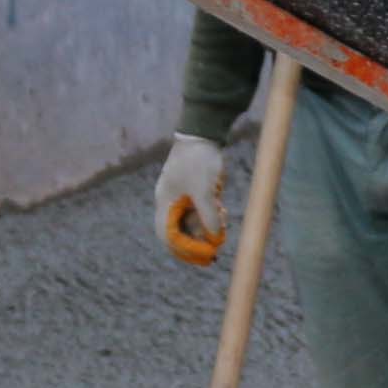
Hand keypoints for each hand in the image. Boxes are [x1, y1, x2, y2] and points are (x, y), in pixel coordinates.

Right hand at [154, 133, 231, 266]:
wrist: (203, 131)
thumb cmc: (199, 160)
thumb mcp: (205, 191)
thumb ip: (208, 216)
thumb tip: (214, 238)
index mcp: (165, 201)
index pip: (168, 236)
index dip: (185, 249)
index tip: (204, 256)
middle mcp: (170, 200)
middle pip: (180, 231)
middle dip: (198, 241)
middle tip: (215, 248)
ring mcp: (181, 194)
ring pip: (192, 221)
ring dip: (207, 228)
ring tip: (222, 225)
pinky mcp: (194, 189)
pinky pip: (200, 210)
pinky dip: (211, 215)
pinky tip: (222, 213)